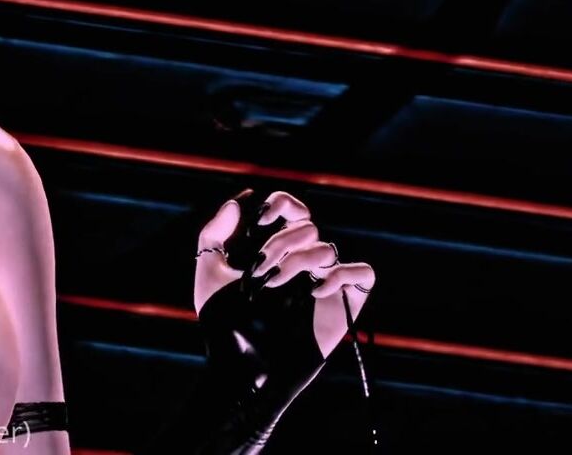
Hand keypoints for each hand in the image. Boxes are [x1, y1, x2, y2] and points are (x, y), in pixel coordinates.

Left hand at [182, 189, 374, 450]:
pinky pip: (363, 273)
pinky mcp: (343, 306)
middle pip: (307, 226)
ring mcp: (323, 283)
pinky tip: (316, 290)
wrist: (242, 371)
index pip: (289, 209)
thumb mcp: (208, 274)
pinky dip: (344, 274)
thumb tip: (239, 200)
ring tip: (275, 284)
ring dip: (300, 259)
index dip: (280, 204)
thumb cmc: (224, 326)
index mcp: (273, 251)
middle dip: (280, 240)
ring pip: (328, 247)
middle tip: (260, 267)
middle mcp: (300, 263)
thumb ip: (214, 232)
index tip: (261, 218)